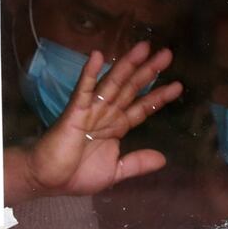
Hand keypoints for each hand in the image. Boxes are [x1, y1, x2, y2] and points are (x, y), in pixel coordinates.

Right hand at [4, 41, 182, 204]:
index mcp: (116, 127)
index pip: (141, 107)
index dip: (158, 96)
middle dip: (149, 72)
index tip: (178, 85)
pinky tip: (97, 56)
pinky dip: (90, 72)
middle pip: (131, 89)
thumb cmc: (76, 175)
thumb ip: (137, 163)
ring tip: (143, 48)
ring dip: (127, 65)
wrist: (49, 180)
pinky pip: (83, 89)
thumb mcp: (114, 171)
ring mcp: (90, 109)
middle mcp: (106, 114)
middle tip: (167, 53)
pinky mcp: (74, 111)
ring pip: (112, 83)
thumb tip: (163, 158)